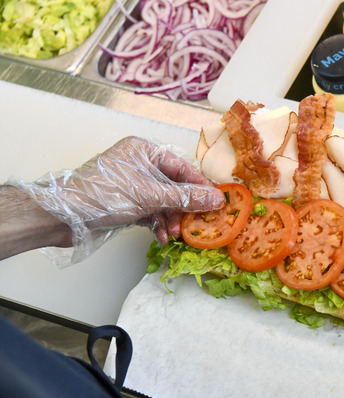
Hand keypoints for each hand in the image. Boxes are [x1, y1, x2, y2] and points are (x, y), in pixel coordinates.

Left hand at [6, 136, 223, 263]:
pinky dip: (158, 224)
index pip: (181, 167)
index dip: (199, 186)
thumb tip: (216, 198)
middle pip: (174, 186)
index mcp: (143, 151)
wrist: (63, 217)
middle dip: (183, 208)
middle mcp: (138, 164)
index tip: (216, 203)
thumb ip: (186, 198)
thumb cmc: (103, 195)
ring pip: (164, 202)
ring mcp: (132, 185)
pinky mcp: (125, 203)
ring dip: (171, 219)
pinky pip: (151, 212)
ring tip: (174, 234)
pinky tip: (161, 237)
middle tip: (194, 224)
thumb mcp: (150, 196)